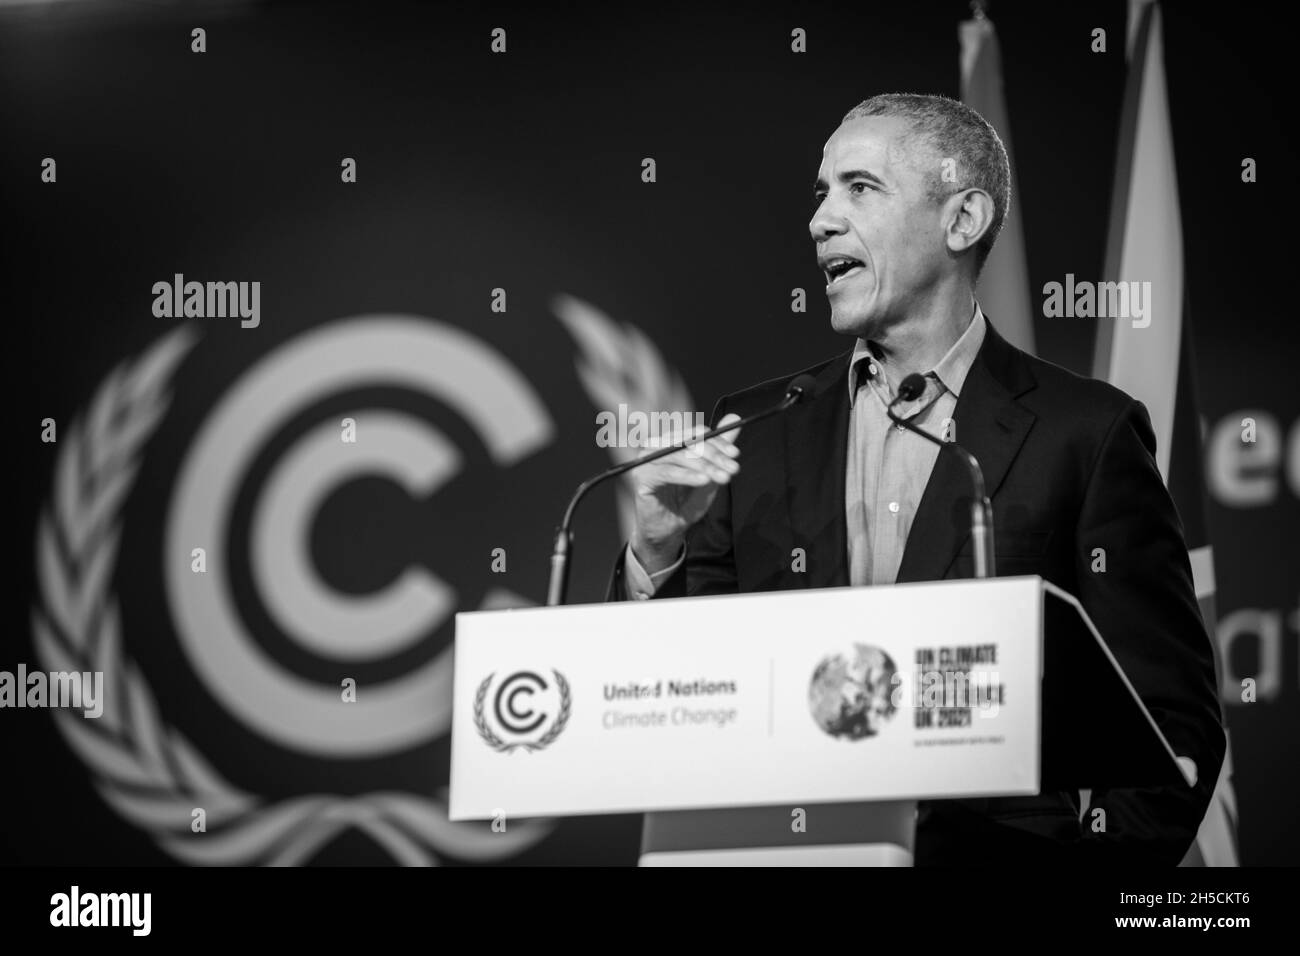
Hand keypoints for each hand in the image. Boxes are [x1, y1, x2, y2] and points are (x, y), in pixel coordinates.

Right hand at [629, 413, 741, 572]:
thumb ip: (719, 447)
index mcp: (671, 440)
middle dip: (714, 455)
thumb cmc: (687, 500)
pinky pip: (667, 472)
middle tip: (733, 469)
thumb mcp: (709, 472)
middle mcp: (656, 445)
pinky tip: (703, 481)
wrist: (669, 529)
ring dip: (704, 466)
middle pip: (688, 442)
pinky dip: (687, 476)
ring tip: (722, 478)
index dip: (718, 442)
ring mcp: (646, 460)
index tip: (736, 454)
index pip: (696, 433)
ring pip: (679, 456)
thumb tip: (735, 418)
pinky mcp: (641, 477)